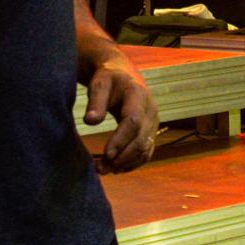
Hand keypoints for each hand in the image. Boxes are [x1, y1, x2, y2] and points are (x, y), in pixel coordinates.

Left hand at [83, 53, 158, 173]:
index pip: (133, 121)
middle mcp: (150, 110)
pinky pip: (147, 151)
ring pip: (145, 148)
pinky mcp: (151, 131)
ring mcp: (153, 122)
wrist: (122, 74)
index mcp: (138, 95)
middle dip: (122, 156)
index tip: (106, 154)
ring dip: (126, 163)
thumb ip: (96, 101)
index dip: (121, 139)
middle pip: (141, 139)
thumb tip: (90, 121)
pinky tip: (116, 168)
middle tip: (100, 169)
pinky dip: (133, 162)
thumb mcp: (99, 84)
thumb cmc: (108, 79)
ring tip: (104, 170)